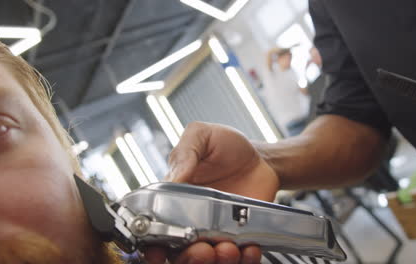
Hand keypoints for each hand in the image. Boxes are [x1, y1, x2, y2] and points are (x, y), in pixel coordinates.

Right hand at [143, 122, 278, 263]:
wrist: (262, 158)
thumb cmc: (228, 146)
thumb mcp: (202, 135)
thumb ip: (185, 152)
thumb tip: (173, 178)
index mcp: (175, 196)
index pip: (156, 226)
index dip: (153, 244)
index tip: (159, 250)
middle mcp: (192, 218)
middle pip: (178, 252)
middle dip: (188, 257)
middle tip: (202, 249)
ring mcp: (216, 230)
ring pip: (206, 260)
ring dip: (214, 261)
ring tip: (227, 248)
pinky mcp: (240, 237)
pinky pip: (238, 259)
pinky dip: (243, 259)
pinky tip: (249, 247)